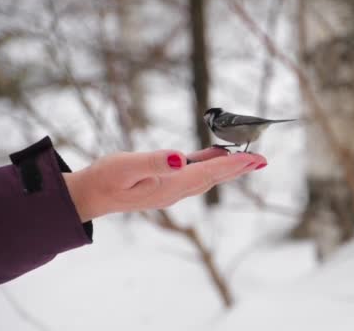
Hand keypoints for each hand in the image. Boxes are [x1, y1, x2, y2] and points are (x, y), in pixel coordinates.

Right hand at [63, 148, 266, 221]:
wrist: (91, 196)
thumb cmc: (106, 179)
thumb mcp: (126, 167)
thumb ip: (153, 163)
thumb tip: (180, 158)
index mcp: (171, 185)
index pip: (209, 173)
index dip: (234, 165)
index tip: (255, 159)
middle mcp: (176, 190)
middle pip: (214, 178)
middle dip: (238, 168)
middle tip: (261, 160)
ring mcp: (171, 189)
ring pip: (207, 177)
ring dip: (227, 168)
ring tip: (246, 160)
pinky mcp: (165, 184)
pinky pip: (194, 174)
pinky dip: (209, 165)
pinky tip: (214, 157)